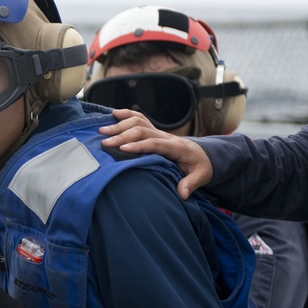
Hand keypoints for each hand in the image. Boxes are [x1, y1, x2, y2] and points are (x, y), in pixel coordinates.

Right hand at [98, 109, 212, 199]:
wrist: (204, 155)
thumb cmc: (201, 166)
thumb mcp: (201, 176)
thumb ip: (191, 184)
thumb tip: (182, 194)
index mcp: (176, 147)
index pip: (155, 143)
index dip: (138, 145)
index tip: (122, 149)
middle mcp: (166, 136)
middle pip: (142, 130)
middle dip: (122, 135)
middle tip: (105, 143)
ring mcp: (160, 132)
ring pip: (139, 122)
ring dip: (120, 125)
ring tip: (102, 131)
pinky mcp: (155, 132)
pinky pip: (140, 119)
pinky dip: (127, 114)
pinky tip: (114, 114)